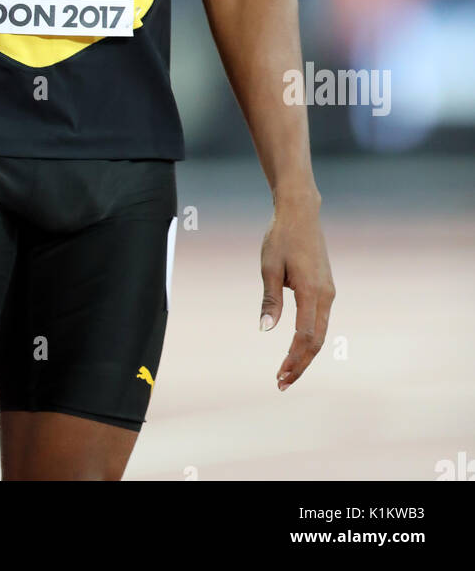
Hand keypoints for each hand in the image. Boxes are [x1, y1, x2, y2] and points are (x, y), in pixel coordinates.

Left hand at [259, 198, 334, 391]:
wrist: (300, 212)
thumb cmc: (281, 237)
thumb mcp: (269, 267)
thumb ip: (270, 300)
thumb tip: (265, 329)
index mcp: (311, 291)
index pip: (305, 337)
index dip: (293, 359)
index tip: (279, 376)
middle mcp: (325, 294)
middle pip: (317, 341)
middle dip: (300, 364)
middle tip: (281, 382)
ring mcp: (328, 291)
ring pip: (320, 332)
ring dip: (305, 353)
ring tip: (286, 370)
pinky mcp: (326, 287)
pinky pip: (320, 320)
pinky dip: (309, 338)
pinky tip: (296, 346)